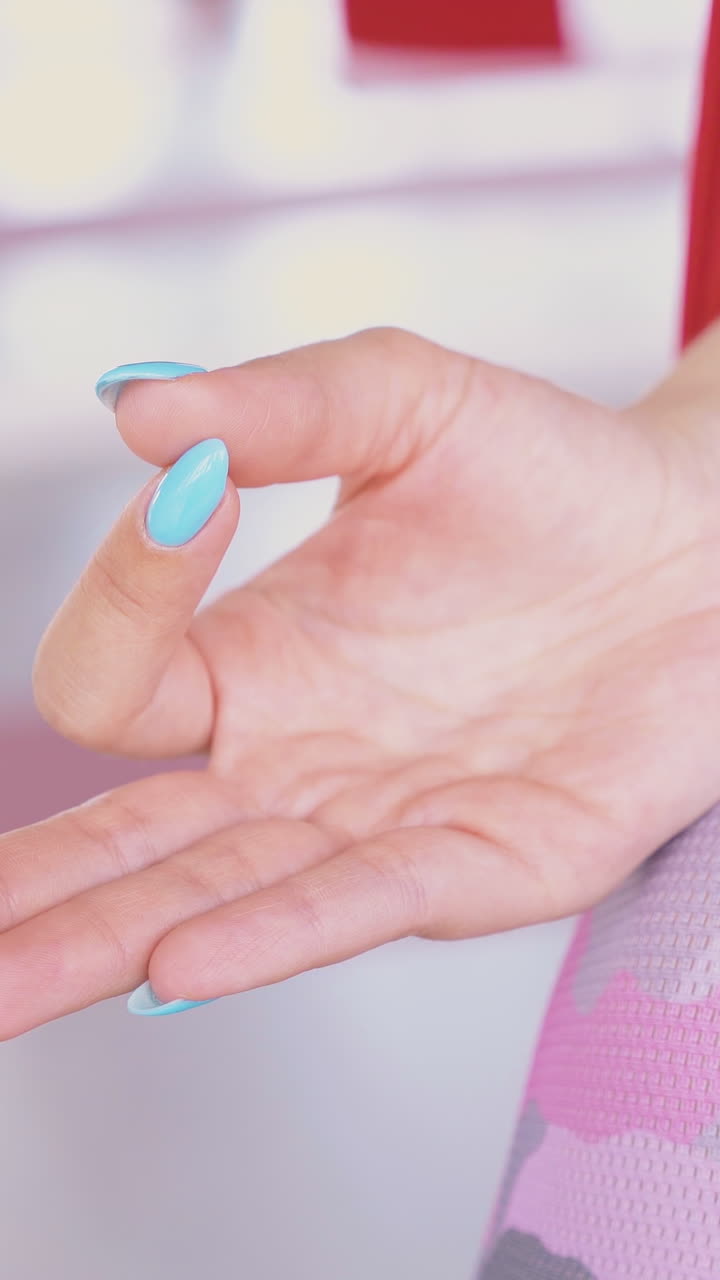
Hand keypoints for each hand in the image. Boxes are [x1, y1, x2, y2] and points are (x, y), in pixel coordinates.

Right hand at [4, 326, 719, 1036]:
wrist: (703, 541)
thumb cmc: (549, 474)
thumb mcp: (404, 401)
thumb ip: (281, 403)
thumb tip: (138, 405)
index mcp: (254, 663)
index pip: (120, 678)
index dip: (125, 590)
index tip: (196, 486)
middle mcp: (296, 762)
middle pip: (129, 843)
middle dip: (34, 894)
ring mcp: (382, 822)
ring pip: (220, 897)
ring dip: (111, 944)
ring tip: (7, 989)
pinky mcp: (488, 859)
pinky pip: (369, 899)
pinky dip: (279, 928)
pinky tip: (186, 961)